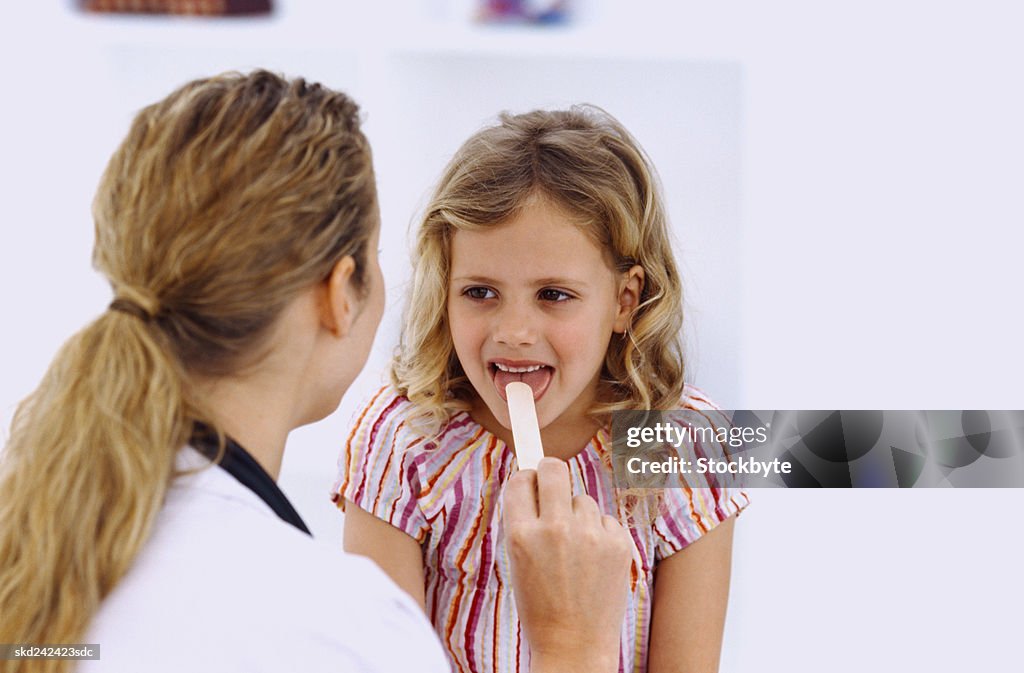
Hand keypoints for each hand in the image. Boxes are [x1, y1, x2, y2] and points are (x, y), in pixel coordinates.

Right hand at [502, 457, 632, 672]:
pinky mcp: (618, 544)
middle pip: (554, 469)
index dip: (526, 479)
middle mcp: (555, 529)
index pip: (521, 480)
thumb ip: (525, 523)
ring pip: (583, 500)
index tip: (531, 481)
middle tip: (553, 482)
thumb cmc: (541, 606)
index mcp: (521, 534)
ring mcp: (589, 536)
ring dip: (578, 515)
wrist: (575, 646)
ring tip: (575, 550)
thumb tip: (535, 480)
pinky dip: (600, 534)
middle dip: (551, 471)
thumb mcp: (517, 562)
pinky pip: (606, 520)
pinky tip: (594, 561)